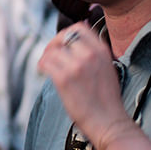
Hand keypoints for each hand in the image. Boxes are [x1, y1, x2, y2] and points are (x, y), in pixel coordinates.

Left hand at [37, 23, 128, 143]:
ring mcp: (76, 65)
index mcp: (102, 50)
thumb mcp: (107, 68)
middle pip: (63, 36)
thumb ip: (93, 55)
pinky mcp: (64, 78)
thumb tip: (76, 45)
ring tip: (46, 65)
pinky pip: (45, 63)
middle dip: (53, 44)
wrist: (109, 121)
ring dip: (46, 56)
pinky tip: (43, 71)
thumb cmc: (107, 99)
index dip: (66, 34)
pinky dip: (41, 65)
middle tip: (50, 54)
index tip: (61, 44)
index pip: (79, 28)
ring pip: (52, 50)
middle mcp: (89, 54)